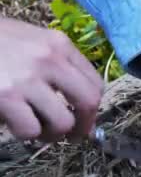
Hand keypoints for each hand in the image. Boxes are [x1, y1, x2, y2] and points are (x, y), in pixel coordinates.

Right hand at [0, 17, 103, 141]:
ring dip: (51, 134)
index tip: (83, 119)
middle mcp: (49, 59)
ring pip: (62, 123)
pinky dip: (24, 134)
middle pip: (88, 102)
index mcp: (58, 44)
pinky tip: (13, 123)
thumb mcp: (29, 39)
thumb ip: (55, 64)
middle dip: (83, 126)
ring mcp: (27, 78)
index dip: (92, 108)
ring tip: (37, 130)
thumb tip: (80, 105)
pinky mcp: (6, 97)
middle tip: (71, 137)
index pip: (95, 83)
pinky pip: (30, 130)